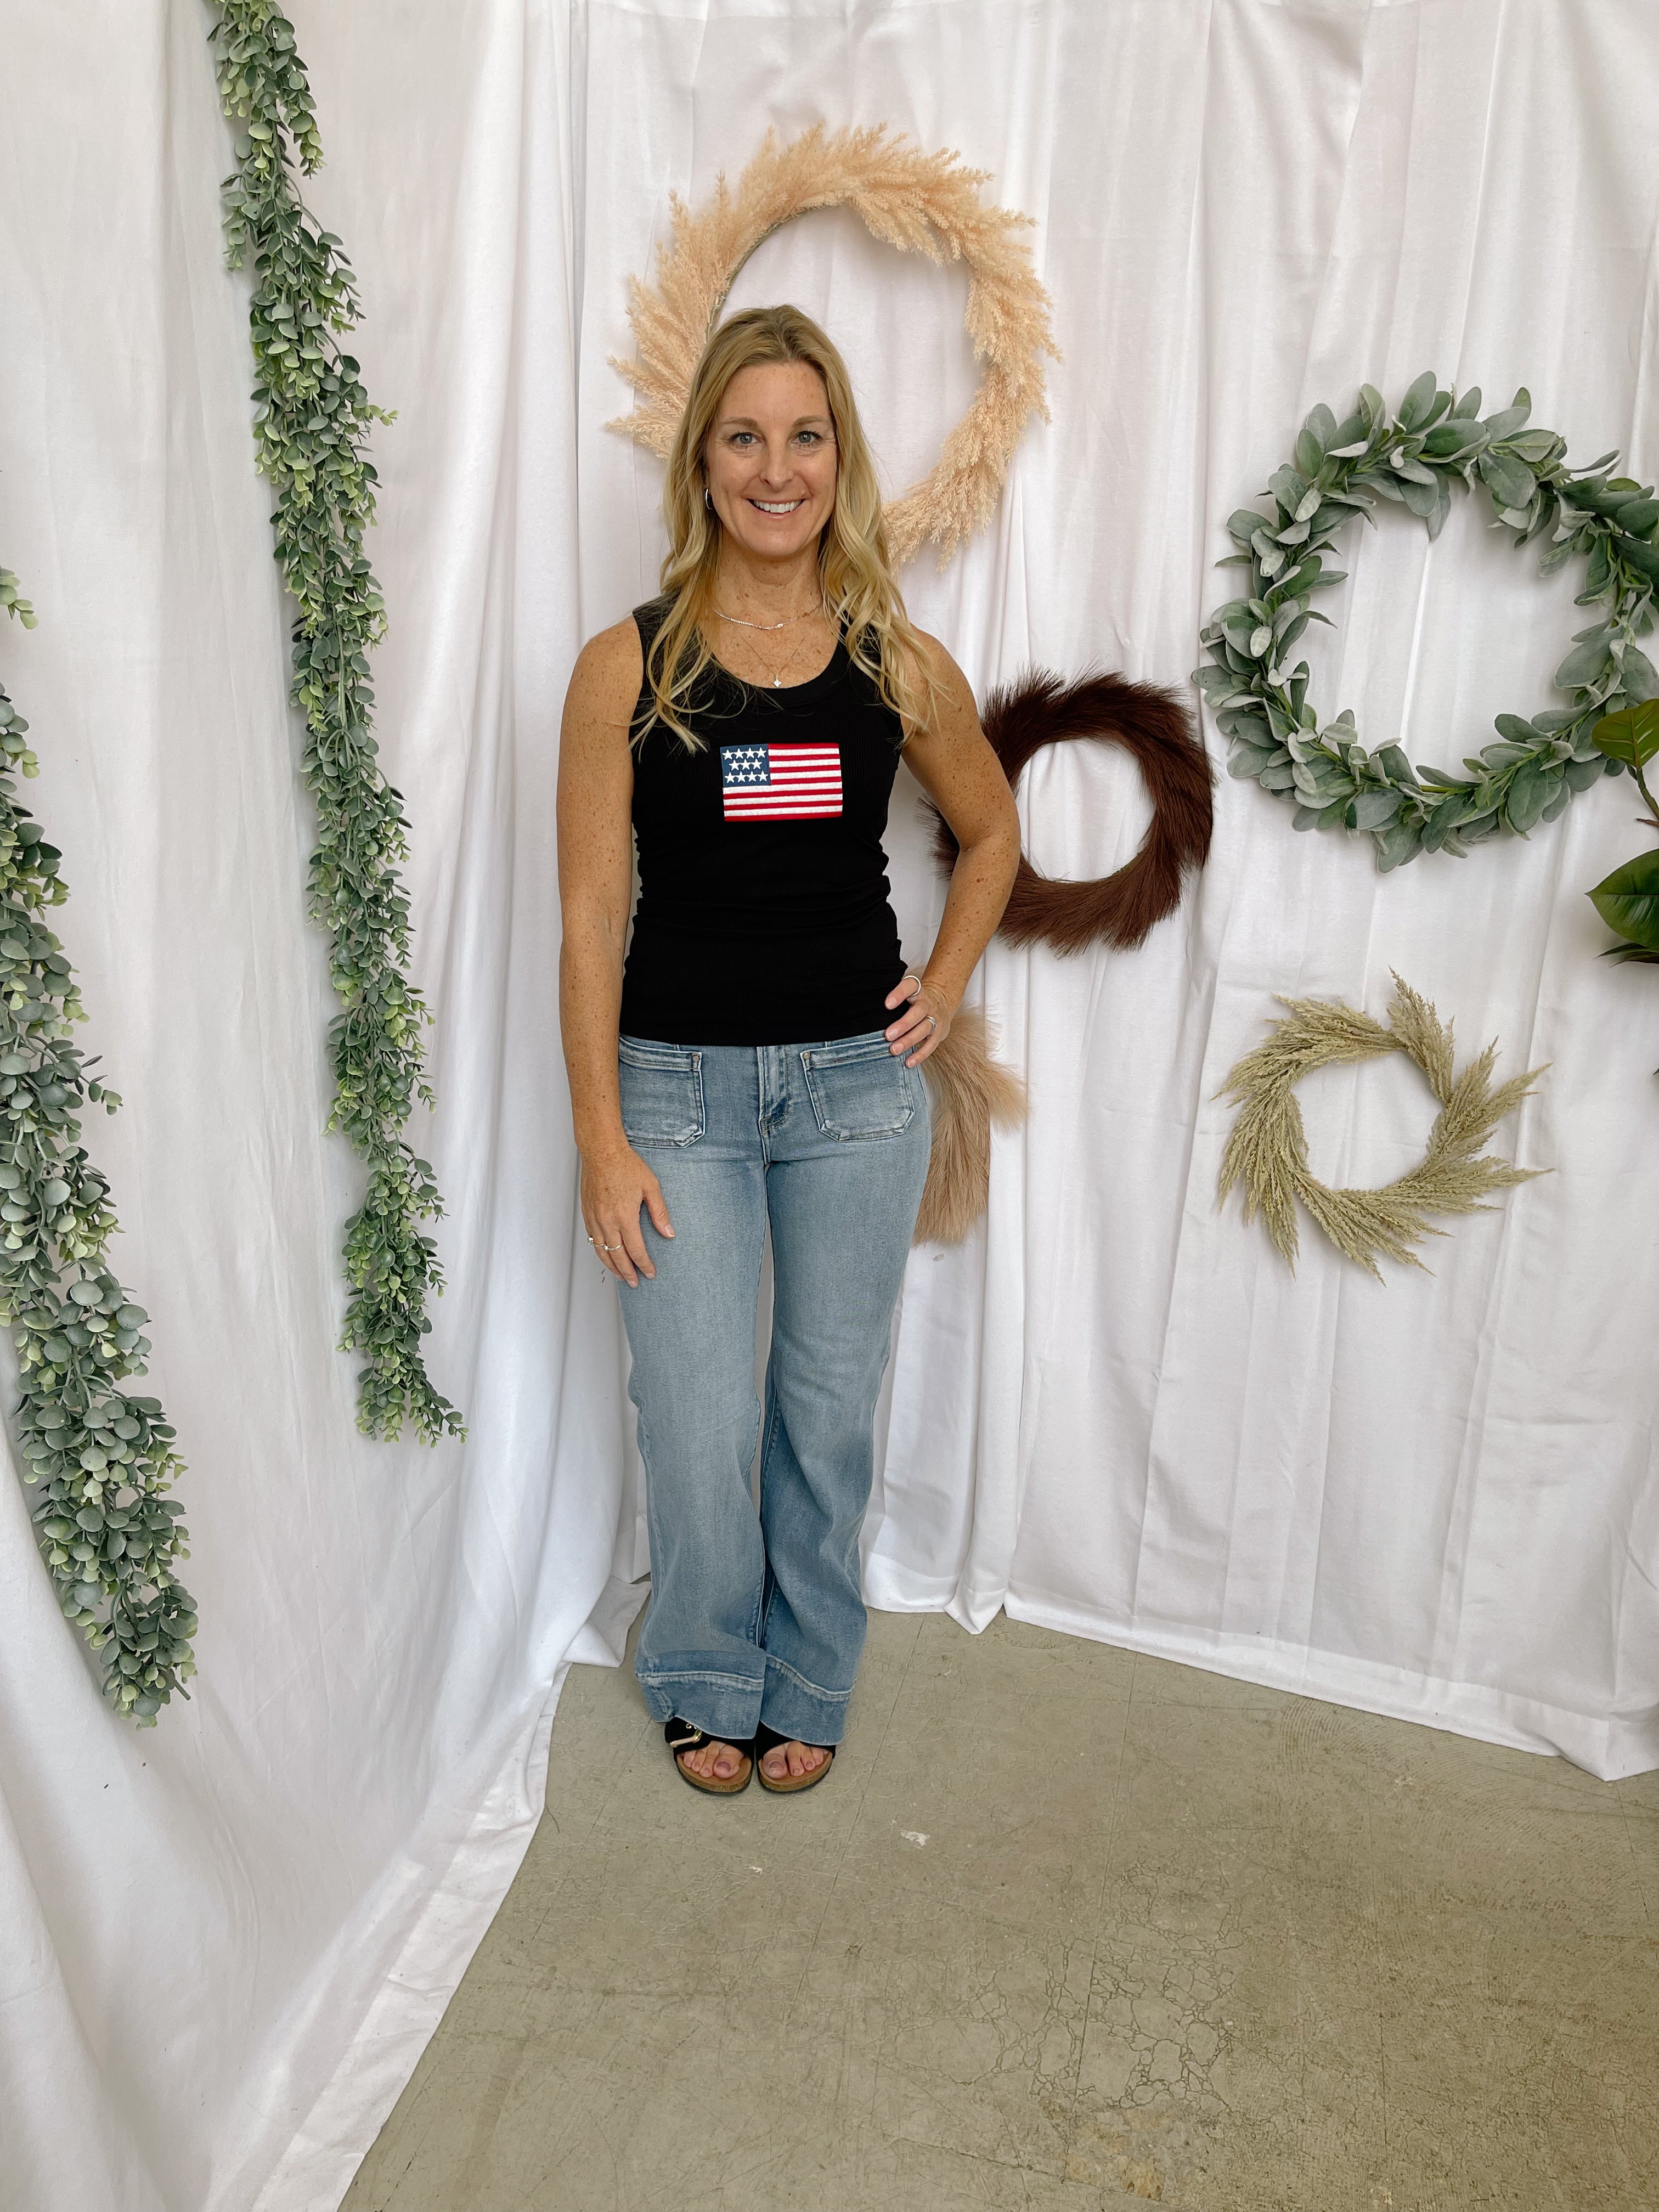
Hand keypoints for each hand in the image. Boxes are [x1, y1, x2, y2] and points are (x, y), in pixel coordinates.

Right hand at [580, 1141, 672, 1285]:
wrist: (601, 1151)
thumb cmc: (626, 1165)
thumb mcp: (651, 1186)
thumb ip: (660, 1212)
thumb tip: (669, 1233)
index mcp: (625, 1216)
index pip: (636, 1250)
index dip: (644, 1264)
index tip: (650, 1273)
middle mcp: (607, 1221)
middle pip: (617, 1256)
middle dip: (628, 1272)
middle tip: (635, 1283)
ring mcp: (594, 1218)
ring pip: (601, 1251)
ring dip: (612, 1266)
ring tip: (621, 1276)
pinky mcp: (587, 1213)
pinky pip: (592, 1240)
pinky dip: (600, 1252)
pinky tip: (606, 1255)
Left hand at [883, 970, 953, 1067]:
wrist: (943, 1001)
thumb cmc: (916, 1000)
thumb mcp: (908, 993)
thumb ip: (894, 999)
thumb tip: (870, 1013)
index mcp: (918, 991)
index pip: (910, 986)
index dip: (899, 994)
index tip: (887, 1004)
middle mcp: (928, 1003)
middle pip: (918, 1012)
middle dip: (903, 1024)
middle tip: (888, 1035)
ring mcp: (935, 1018)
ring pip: (924, 1029)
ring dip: (909, 1041)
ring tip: (894, 1050)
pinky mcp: (940, 1033)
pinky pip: (931, 1045)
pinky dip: (920, 1055)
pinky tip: (908, 1062)